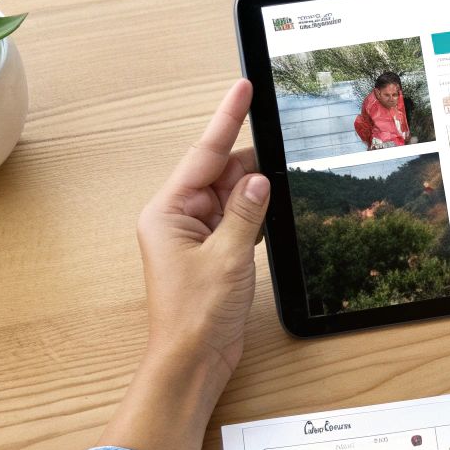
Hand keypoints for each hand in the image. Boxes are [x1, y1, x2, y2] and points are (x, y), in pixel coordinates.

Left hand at [136, 78, 267, 376]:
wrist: (193, 360)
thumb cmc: (195, 316)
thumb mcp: (228, 257)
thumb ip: (245, 212)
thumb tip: (259, 180)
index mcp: (168, 211)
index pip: (204, 153)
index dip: (227, 119)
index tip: (243, 88)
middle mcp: (177, 218)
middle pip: (219, 172)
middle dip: (250, 163)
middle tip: (281, 146)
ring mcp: (194, 236)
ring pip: (231, 196)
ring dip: (254, 193)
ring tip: (279, 187)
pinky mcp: (212, 253)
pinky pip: (236, 219)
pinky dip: (254, 214)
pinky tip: (271, 209)